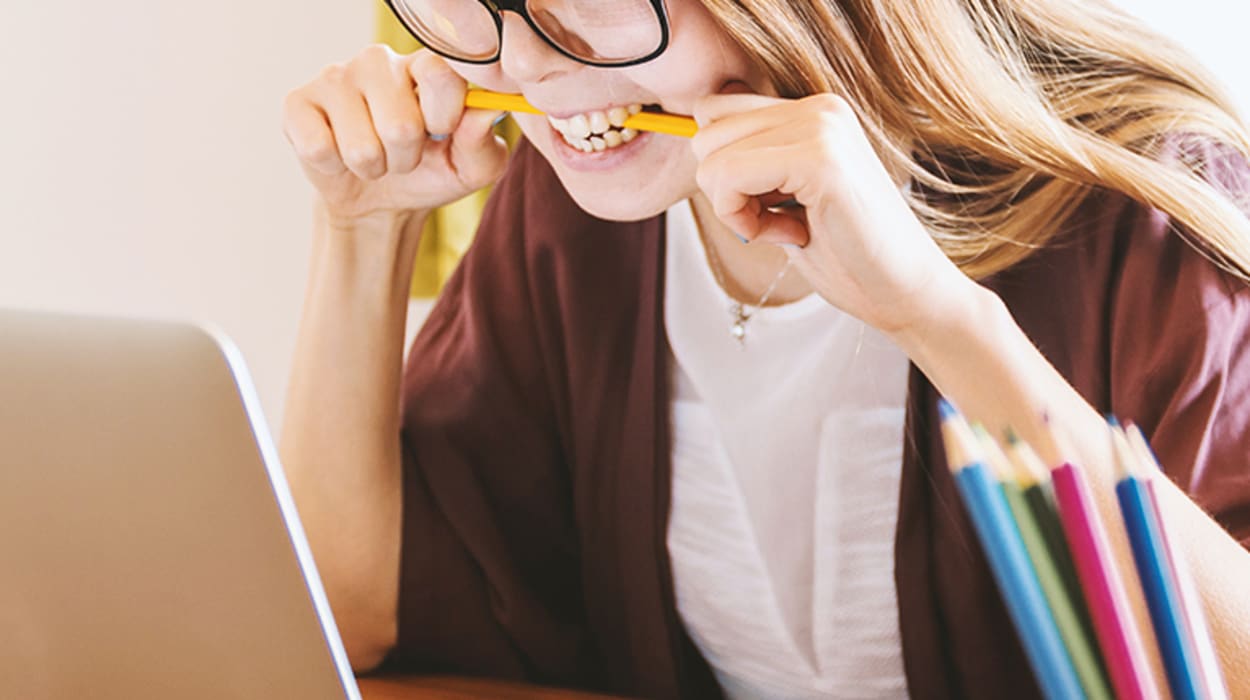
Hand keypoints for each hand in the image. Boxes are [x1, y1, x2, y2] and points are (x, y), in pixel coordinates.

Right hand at [282, 45, 507, 225]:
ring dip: (373, 167)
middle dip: (406, 158)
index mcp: (425, 66)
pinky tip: (338, 154)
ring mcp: (335, 77)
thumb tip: (486, 112)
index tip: (441, 132)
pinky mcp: (298, 102)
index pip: (440, 73)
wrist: (380, 202)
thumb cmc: (430, 172)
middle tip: (402, 155)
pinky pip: (319, 148)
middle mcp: (379, 61)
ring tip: (374, 158)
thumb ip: (483, 142)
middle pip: (400, 124)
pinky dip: (334, 167)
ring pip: (361, 145)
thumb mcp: (470, 167)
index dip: (444, 115)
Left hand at [691, 92, 978, 336]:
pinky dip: (743, 219)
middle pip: (705, 133)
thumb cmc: (846, 254)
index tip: (765, 207)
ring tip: (788, 227)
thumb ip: (751, 163)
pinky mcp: (820, 158)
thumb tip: (695, 141)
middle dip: (724, 190)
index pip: (714, 113)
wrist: (905, 292)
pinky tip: (791, 234)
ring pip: (711, 157)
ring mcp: (822, 127)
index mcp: (813, 111)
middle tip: (777, 222)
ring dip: (734, 208)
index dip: (721, 171)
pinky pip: (729, 177)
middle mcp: (819, 107)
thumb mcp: (785, 197)